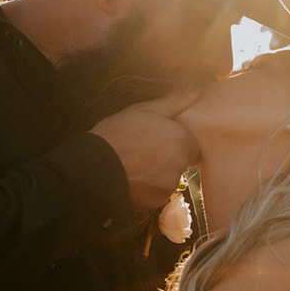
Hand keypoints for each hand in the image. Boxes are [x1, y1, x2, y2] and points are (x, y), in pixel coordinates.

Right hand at [92, 91, 200, 211]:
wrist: (93, 167)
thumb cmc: (117, 133)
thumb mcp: (144, 110)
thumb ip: (174, 101)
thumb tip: (196, 89)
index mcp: (181, 139)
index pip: (190, 142)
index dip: (172, 139)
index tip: (154, 137)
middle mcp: (180, 164)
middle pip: (181, 160)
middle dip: (167, 156)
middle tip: (141, 149)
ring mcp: (169, 184)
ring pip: (169, 177)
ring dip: (157, 172)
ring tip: (134, 162)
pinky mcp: (158, 201)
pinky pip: (158, 191)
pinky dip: (149, 186)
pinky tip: (131, 176)